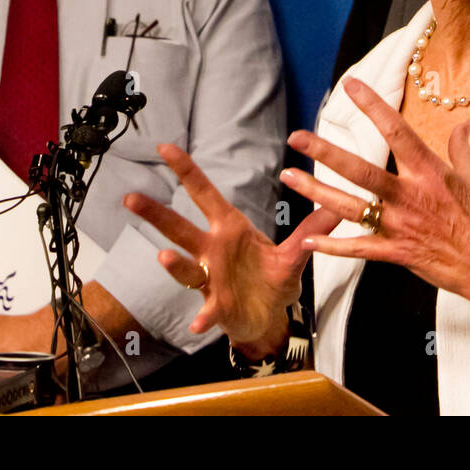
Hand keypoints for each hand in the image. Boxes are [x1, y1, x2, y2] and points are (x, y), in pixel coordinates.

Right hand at [123, 144, 340, 352]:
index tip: (164, 147)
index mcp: (229, 228)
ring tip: (165, 257)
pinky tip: (198, 322)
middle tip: (131, 197)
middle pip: (180, 227)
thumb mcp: (293, 253)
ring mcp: (210, 278)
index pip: (204, 194)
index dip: (186, 170)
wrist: (269, 317)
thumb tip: (337, 204)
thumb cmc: (272, 279)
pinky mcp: (217, 305)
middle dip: (156, 213)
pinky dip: (203, 316)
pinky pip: (207, 309)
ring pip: (185, 267)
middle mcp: (213, 250)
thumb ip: (311, 229)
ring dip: (174, 264)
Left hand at [283, 78, 469, 332]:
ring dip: (315, 191)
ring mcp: (400, 227)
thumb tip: (461, 124)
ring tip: (288, 177)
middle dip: (324, 151)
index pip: (396, 130)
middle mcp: (410, 196)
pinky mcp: (398, 254)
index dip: (372, 105)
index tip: (351, 86)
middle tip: (296, 136)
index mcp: (431, 173)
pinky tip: (309, 240)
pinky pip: (359, 249)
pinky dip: (332, 246)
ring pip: (348, 207)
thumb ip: (462, 150)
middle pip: (359, 169)